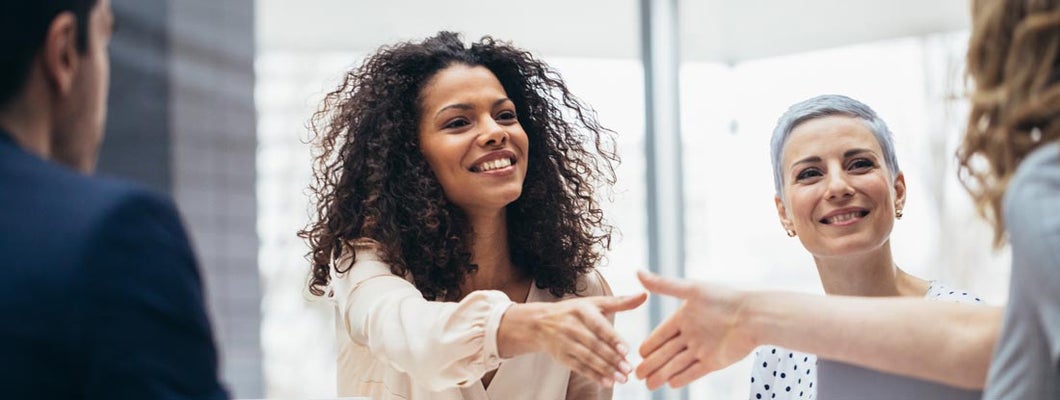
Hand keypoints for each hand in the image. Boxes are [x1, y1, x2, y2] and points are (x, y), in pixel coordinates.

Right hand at [499, 293, 646, 386]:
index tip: (625, 350)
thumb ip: (620, 302)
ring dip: (605, 370)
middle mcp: (571, 326)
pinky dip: (593, 376)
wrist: (540, 323)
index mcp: (581, 310)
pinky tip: (607, 382)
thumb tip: (644, 295)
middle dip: (612, 358)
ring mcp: (565, 342)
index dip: (612, 338)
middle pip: (594, 345)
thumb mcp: (594, 303)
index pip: (598, 326)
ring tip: (622, 378)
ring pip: (587, 358)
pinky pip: (579, 367)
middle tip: (628, 369)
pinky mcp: (561, 356)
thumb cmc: (574, 311)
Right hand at [634, 270, 755, 389]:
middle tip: (636, 374)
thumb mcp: (691, 289)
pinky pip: (694, 371)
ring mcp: (703, 349)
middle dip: (651, 364)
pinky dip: (683, 377)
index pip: (661, 334)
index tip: (637, 353)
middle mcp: (691, 335)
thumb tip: (638, 272)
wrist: (754, 316)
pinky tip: (670, 384)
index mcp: (684, 318)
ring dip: (662, 374)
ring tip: (648, 385)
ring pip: (677, 364)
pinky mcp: (714, 361)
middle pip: (666, 352)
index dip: (649, 344)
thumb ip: (664, 285)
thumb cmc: (724, 298)